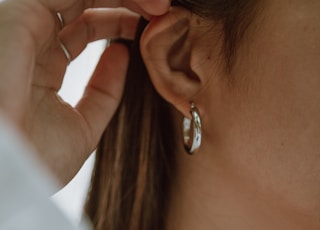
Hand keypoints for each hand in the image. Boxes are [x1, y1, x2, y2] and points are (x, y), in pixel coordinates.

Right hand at [0, 0, 168, 183]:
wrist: (11, 174)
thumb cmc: (38, 158)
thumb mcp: (83, 125)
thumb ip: (104, 90)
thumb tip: (122, 54)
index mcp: (43, 66)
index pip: (83, 29)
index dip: (118, 22)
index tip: (151, 28)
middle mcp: (32, 42)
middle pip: (83, 4)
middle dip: (125, 3)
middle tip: (161, 10)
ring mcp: (23, 26)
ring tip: (159, 5)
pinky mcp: (18, 16)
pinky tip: (142, 4)